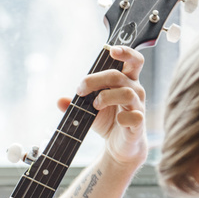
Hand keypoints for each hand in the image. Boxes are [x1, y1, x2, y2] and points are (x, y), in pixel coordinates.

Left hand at [58, 44, 146, 169]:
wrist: (119, 146)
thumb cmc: (108, 121)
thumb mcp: (88, 111)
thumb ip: (75, 104)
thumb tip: (59, 101)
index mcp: (126, 81)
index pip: (133, 60)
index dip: (126, 52)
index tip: (111, 50)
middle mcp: (135, 90)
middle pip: (119, 76)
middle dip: (96, 79)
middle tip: (81, 90)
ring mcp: (138, 106)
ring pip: (127, 93)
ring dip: (106, 97)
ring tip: (95, 105)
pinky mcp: (138, 123)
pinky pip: (135, 116)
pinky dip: (123, 118)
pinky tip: (117, 120)